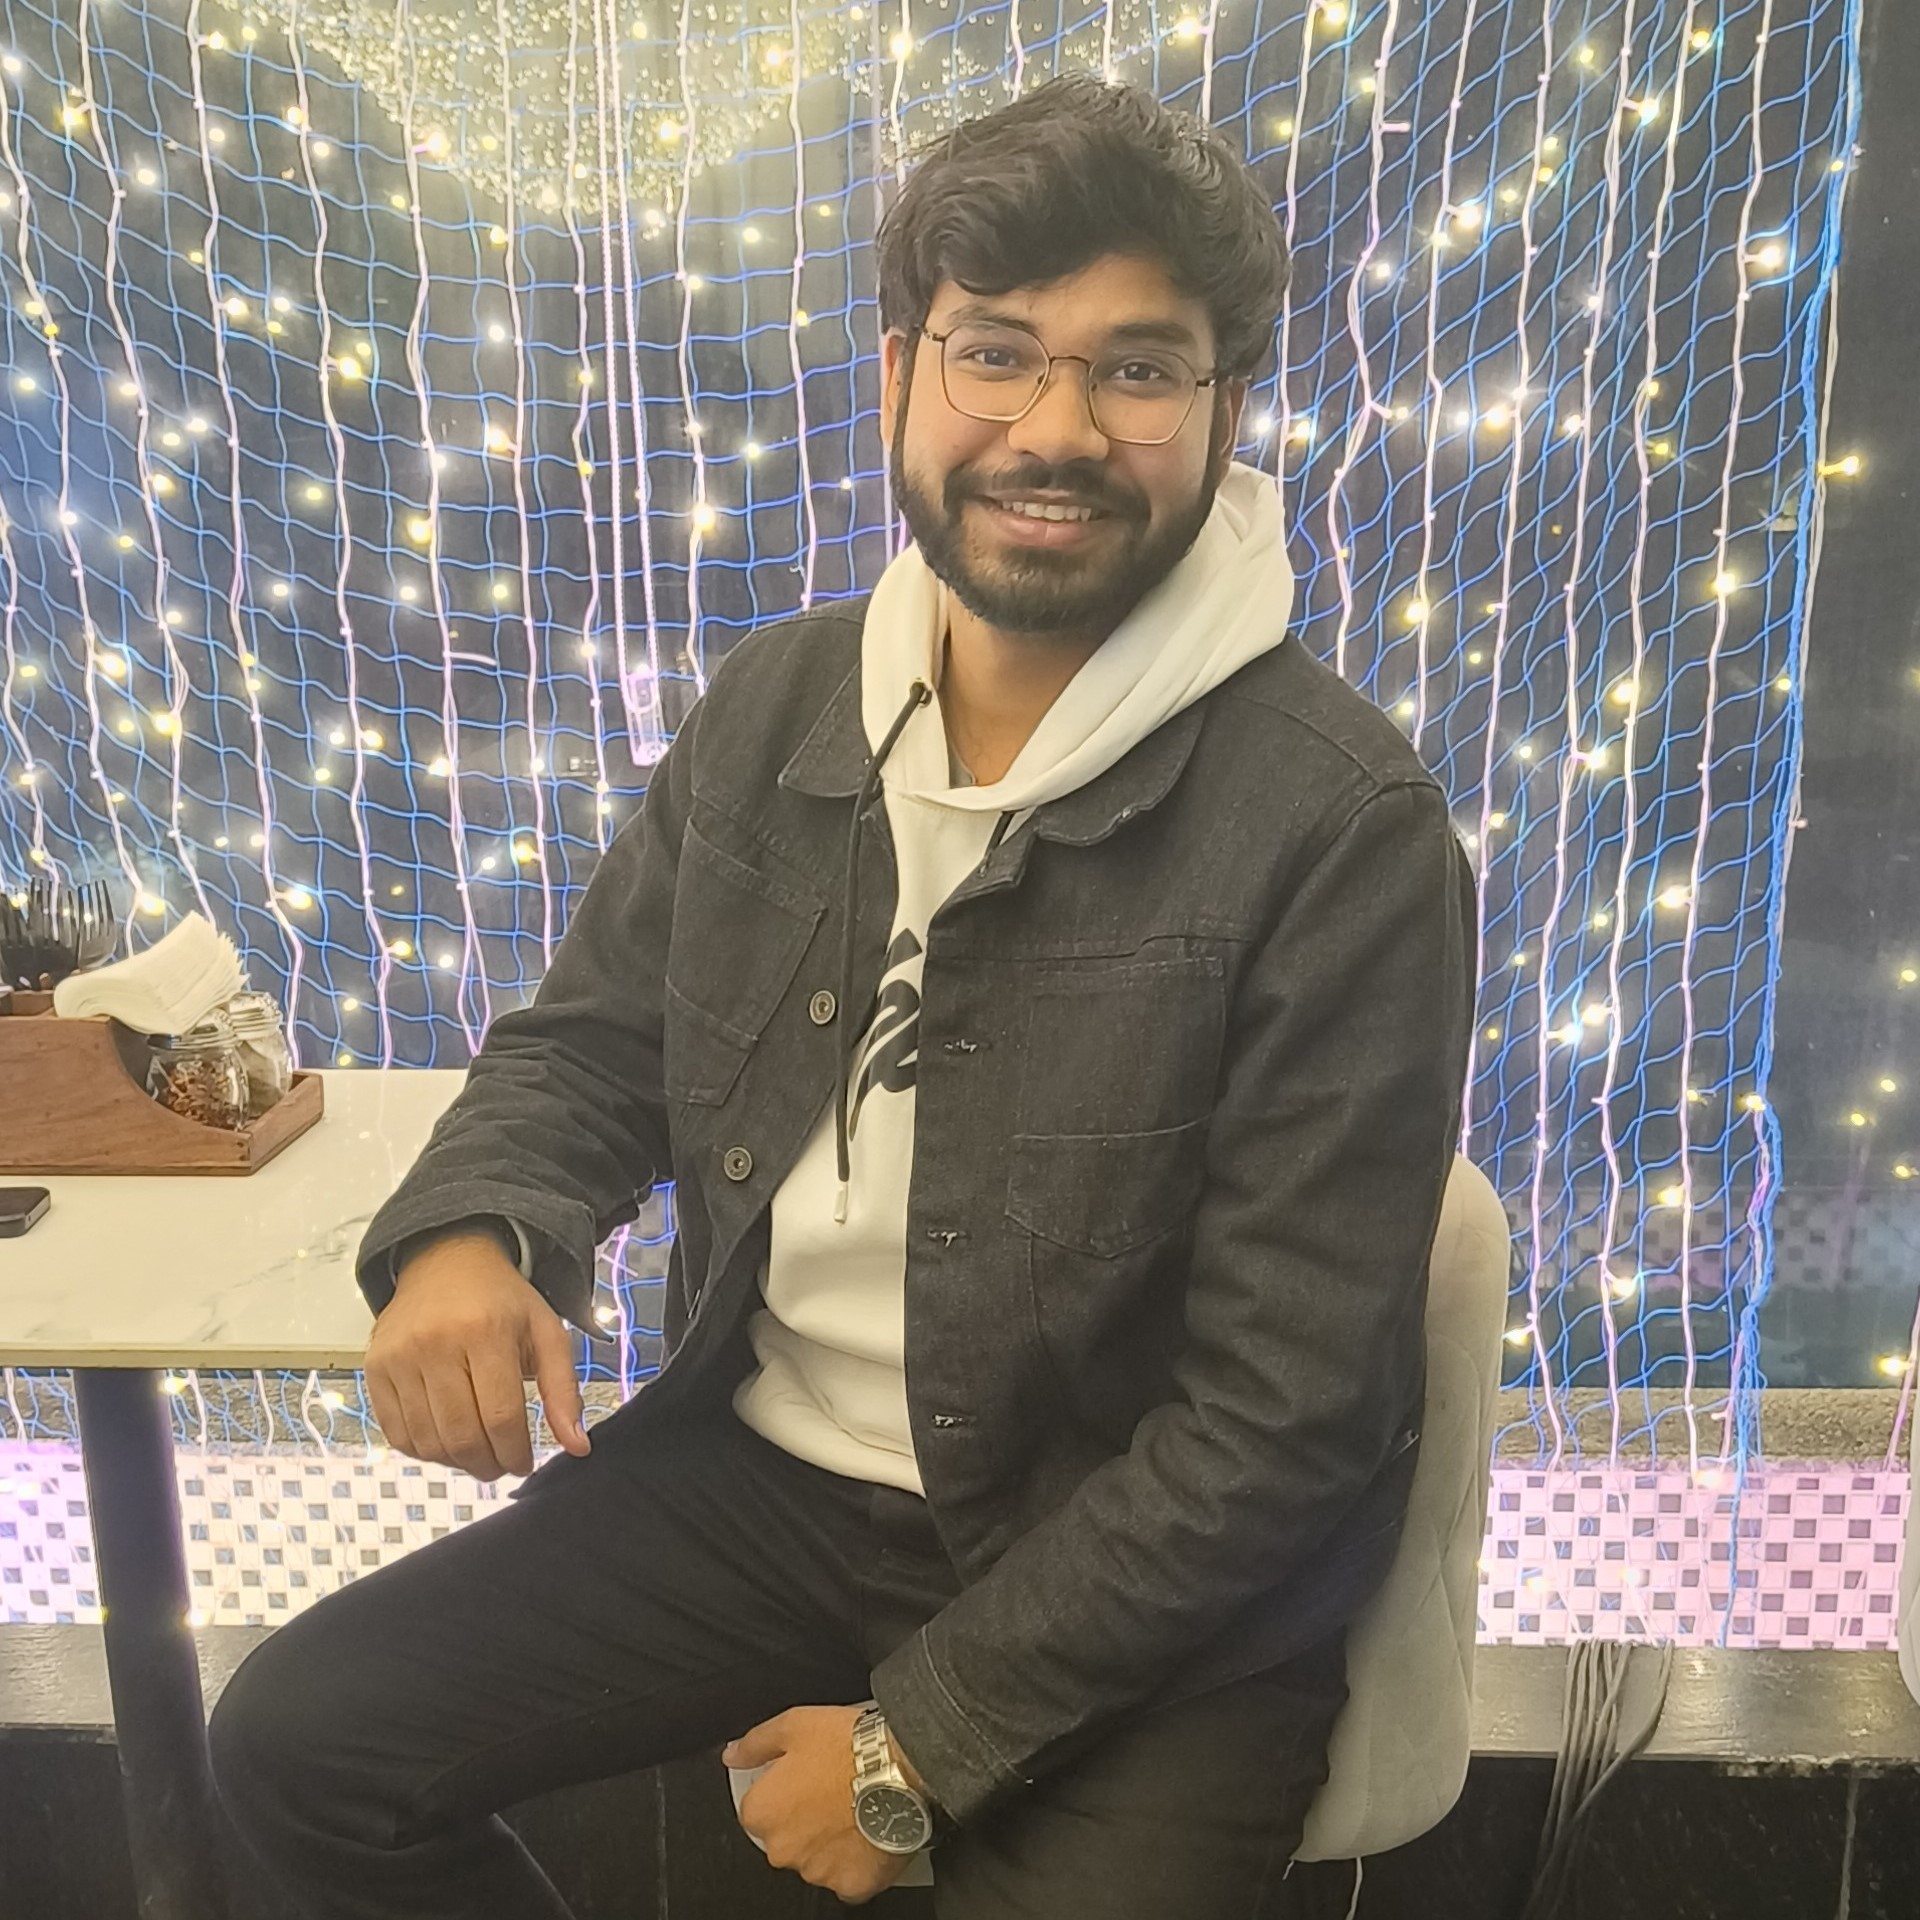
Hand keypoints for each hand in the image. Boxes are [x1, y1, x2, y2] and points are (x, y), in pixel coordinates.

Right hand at [364, 1227, 590, 1479]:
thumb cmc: (502, 1301)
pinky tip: (446, 1442)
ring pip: (427, 1441)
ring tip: (477, 1453)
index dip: (515, 1453)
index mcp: (486, 1331)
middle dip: (487, 1465)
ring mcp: (399, 1358)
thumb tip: (577, 1447)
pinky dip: (424, 1451)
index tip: (525, 1463)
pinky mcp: (375, 1369)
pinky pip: (396, 1434)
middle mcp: (435, 1344)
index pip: (500, 1416)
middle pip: (461, 1435)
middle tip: (501, 1465)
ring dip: (456, 1462)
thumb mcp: (546, 1332)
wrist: (448, 1261)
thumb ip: (563, 1390)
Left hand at [722, 1706, 918, 1904]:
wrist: (899, 1769)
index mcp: (763, 1812)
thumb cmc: (848, 1746)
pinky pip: (847, 1877)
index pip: (760, 1807)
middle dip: (805, 1818)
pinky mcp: (851, 1884)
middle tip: (832, 1789)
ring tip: (856, 1806)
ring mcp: (817, 1870)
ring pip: (816, 1857)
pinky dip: (854, 1861)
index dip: (784, 1788)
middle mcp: (783, 1848)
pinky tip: (867, 1832)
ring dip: (830, 1839)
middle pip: (787, 1836)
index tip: (805, 1776)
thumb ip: (755, 1744)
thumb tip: (733, 1755)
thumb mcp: (793, 1725)